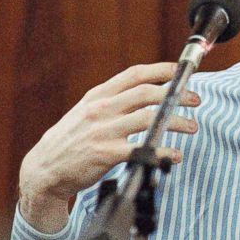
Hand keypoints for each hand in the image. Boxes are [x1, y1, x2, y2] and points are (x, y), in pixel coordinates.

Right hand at [18, 63, 199, 231]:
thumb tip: (145, 91)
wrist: (44, 169)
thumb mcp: (86, 112)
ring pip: (149, 119)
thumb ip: (112, 101)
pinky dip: (163, 152)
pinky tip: (175, 155)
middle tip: (196, 100)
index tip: (182, 71)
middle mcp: (101, 109)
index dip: (162, 70)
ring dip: (177, 121)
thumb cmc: (70, 140)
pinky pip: (142, 150)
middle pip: (147, 93)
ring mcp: (103, 131)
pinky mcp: (106, 154)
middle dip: (177, 94)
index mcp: (98, 95)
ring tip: (192, 127)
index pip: (135, 74)